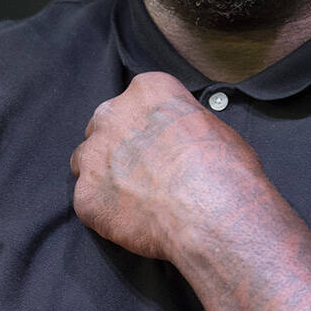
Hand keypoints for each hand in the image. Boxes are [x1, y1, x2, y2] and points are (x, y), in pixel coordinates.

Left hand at [70, 72, 264, 260]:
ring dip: (106, 174)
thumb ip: (182, 124)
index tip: (159, 141)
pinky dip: (106, 210)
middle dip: (120, 145)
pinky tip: (134, 220)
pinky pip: (89, 200)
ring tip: (136, 197)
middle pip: (105, 125)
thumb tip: (181, 138)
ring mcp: (94, 156)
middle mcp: (113, 115)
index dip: (149, 124)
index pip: (138, 100)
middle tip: (146, 169)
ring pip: (88, 160)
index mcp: (147, 91)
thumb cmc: (225, 171)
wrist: (211, 216)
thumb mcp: (215, 127)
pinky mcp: (85, 195)